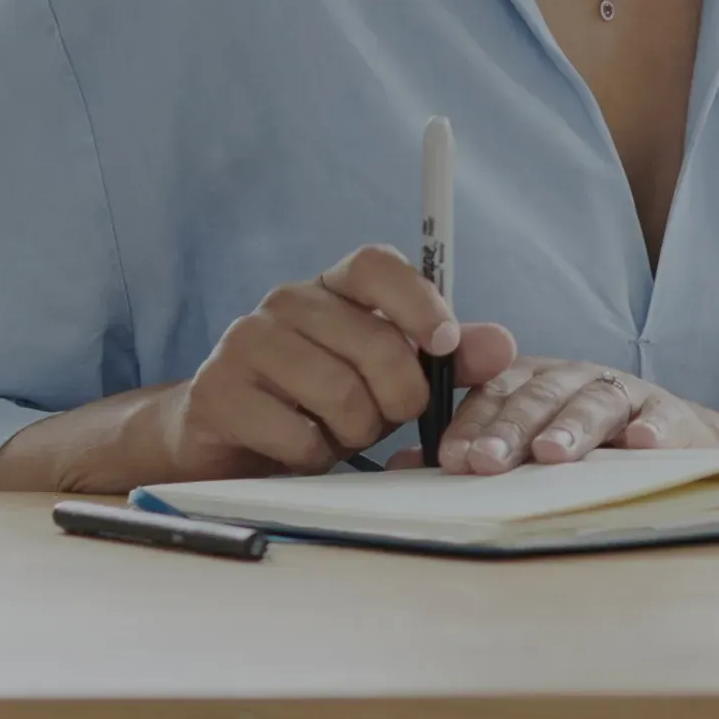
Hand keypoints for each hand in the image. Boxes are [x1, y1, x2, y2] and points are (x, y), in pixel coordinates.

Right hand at [137, 246, 522, 479]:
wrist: (227, 441)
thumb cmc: (320, 404)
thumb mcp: (389, 380)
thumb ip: (446, 360)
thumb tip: (500, 344)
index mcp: (332, 286)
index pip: (377, 264)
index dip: (419, 301)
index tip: (444, 345)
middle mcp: (286, 301)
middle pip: (374, 342)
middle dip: (399, 397)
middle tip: (385, 419)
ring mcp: (245, 340)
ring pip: (339, 391)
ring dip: (354, 431)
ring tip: (336, 433)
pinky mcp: (218, 391)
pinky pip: (297, 433)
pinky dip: (313, 455)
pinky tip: (300, 449)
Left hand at [431, 356, 718, 472]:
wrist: (669, 439)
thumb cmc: (584, 444)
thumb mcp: (527, 442)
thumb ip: (472, 448)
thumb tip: (405, 466)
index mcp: (532, 383)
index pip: (494, 392)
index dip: (472, 421)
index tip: (452, 457)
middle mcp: (573, 380)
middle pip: (538, 396)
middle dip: (510, 429)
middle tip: (487, 461)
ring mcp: (621, 393)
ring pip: (592, 403)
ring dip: (571, 427)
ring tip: (552, 454)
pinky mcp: (668, 413)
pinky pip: (660, 418)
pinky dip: (652, 429)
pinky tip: (642, 445)